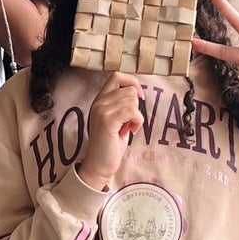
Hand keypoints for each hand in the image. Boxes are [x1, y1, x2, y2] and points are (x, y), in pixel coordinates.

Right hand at [80, 71, 143, 190]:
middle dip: (136, 106)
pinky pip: (133, 112)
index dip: (132, 82)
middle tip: (128, 122)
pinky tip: (129, 132)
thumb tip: (137, 92)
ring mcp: (102, 110)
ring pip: (132, 100)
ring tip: (127, 128)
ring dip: (136, 116)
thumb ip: (121, 103)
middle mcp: (99, 102)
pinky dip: (137, 122)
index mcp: (100, 99)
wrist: (99, 164)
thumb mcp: (116, 119)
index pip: (117, 75)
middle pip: (129, 90)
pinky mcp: (107, 121)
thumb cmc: (110, 143)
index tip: (139, 97)